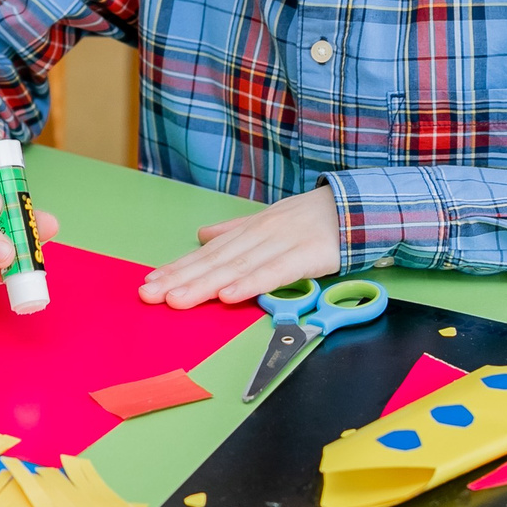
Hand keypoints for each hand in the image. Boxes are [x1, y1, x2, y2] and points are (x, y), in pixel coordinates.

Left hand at [138, 187, 339, 307]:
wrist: (356, 207)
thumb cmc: (312, 219)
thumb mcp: (269, 221)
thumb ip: (235, 231)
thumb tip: (202, 234)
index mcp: (250, 229)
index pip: (208, 252)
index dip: (178, 268)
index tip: (150, 283)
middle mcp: (260, 235)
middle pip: (215, 261)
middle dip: (180, 279)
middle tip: (150, 295)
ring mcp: (282, 244)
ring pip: (237, 267)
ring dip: (205, 285)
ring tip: (177, 299)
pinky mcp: (306, 256)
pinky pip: (275, 272)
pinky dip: (251, 284)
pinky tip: (229, 295)